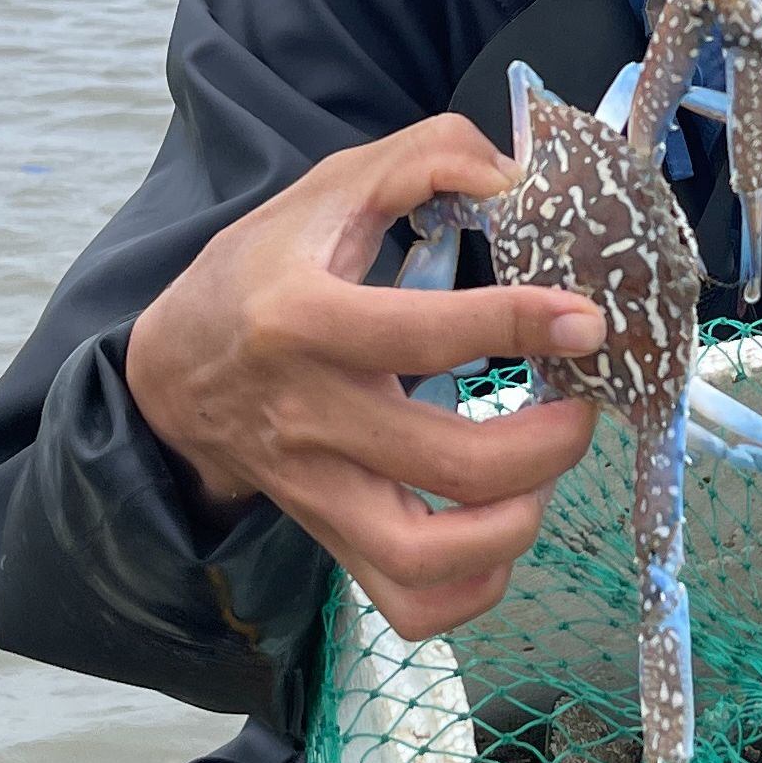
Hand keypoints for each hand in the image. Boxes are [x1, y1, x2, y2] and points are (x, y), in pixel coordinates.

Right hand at [128, 116, 607, 640]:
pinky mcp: (330, 537)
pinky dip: (472, 590)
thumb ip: (424, 158)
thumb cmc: (264, 271)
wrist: (173, 371)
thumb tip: (516, 173)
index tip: (588, 319)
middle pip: (447, 465)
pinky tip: (501, 536)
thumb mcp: (327, 189)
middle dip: (547, 443)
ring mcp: (316, 490)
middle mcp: (308, 416)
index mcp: (302, 320)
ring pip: (422, 557)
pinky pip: (406, 604)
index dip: (518, 324)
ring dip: (512, 528)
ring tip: (542, 480)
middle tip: (581, 407)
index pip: (420, 335)